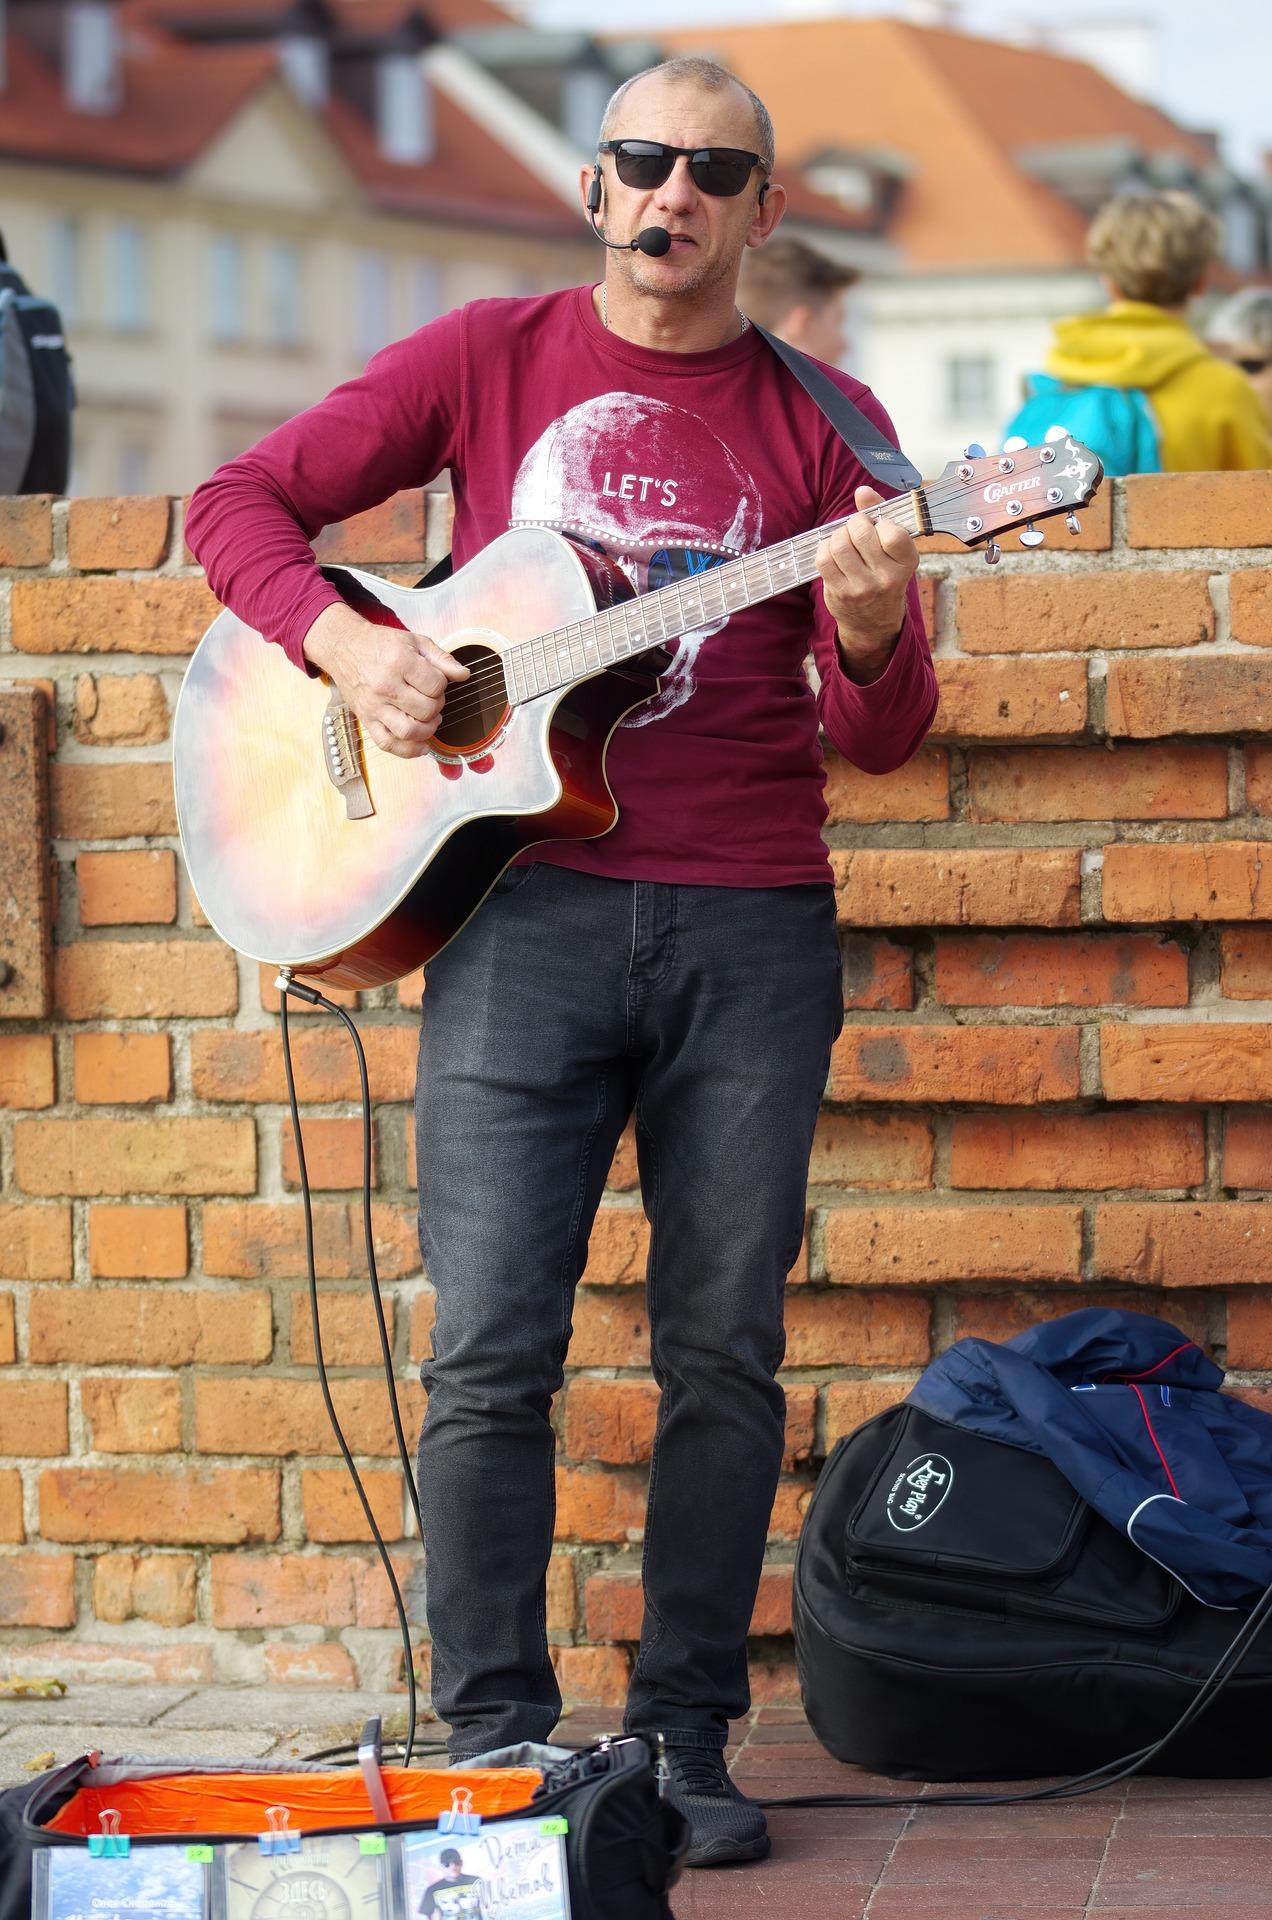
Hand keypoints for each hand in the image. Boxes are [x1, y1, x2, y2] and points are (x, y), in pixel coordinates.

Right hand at [302, 602, 468, 758]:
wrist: (344, 647)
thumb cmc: (381, 644)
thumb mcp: (414, 641)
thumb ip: (442, 658)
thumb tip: (464, 675)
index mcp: (399, 662)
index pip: (436, 686)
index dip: (442, 685)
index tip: (434, 681)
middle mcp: (385, 686)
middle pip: (426, 710)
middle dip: (437, 706)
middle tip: (431, 698)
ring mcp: (374, 705)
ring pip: (409, 731)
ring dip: (427, 730)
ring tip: (428, 719)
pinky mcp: (366, 719)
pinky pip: (388, 744)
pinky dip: (408, 750)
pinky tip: (422, 746)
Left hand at [816, 484, 918, 682]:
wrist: (873, 622)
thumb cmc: (884, 575)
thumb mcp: (893, 548)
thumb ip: (880, 514)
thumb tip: (862, 491)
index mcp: (907, 563)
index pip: (892, 531)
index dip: (879, 522)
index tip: (878, 527)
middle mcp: (886, 578)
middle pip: (861, 533)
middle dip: (854, 524)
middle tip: (857, 531)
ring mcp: (861, 588)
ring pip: (839, 545)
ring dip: (838, 536)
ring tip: (844, 541)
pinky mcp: (839, 593)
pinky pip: (824, 559)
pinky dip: (824, 548)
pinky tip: (833, 553)